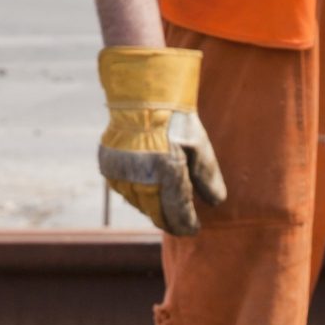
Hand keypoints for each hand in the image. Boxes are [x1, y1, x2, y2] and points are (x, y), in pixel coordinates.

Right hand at [96, 46, 227, 236]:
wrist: (142, 95)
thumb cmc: (176, 119)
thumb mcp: (200, 145)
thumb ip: (208, 177)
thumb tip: (216, 203)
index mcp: (167, 172)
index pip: (178, 214)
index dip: (187, 226)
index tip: (194, 229)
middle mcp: (141, 178)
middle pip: (157, 214)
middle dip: (169, 221)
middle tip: (180, 223)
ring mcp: (122, 174)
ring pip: (140, 205)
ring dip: (153, 207)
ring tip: (165, 202)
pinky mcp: (109, 168)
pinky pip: (125, 191)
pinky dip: (137, 193)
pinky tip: (147, 185)